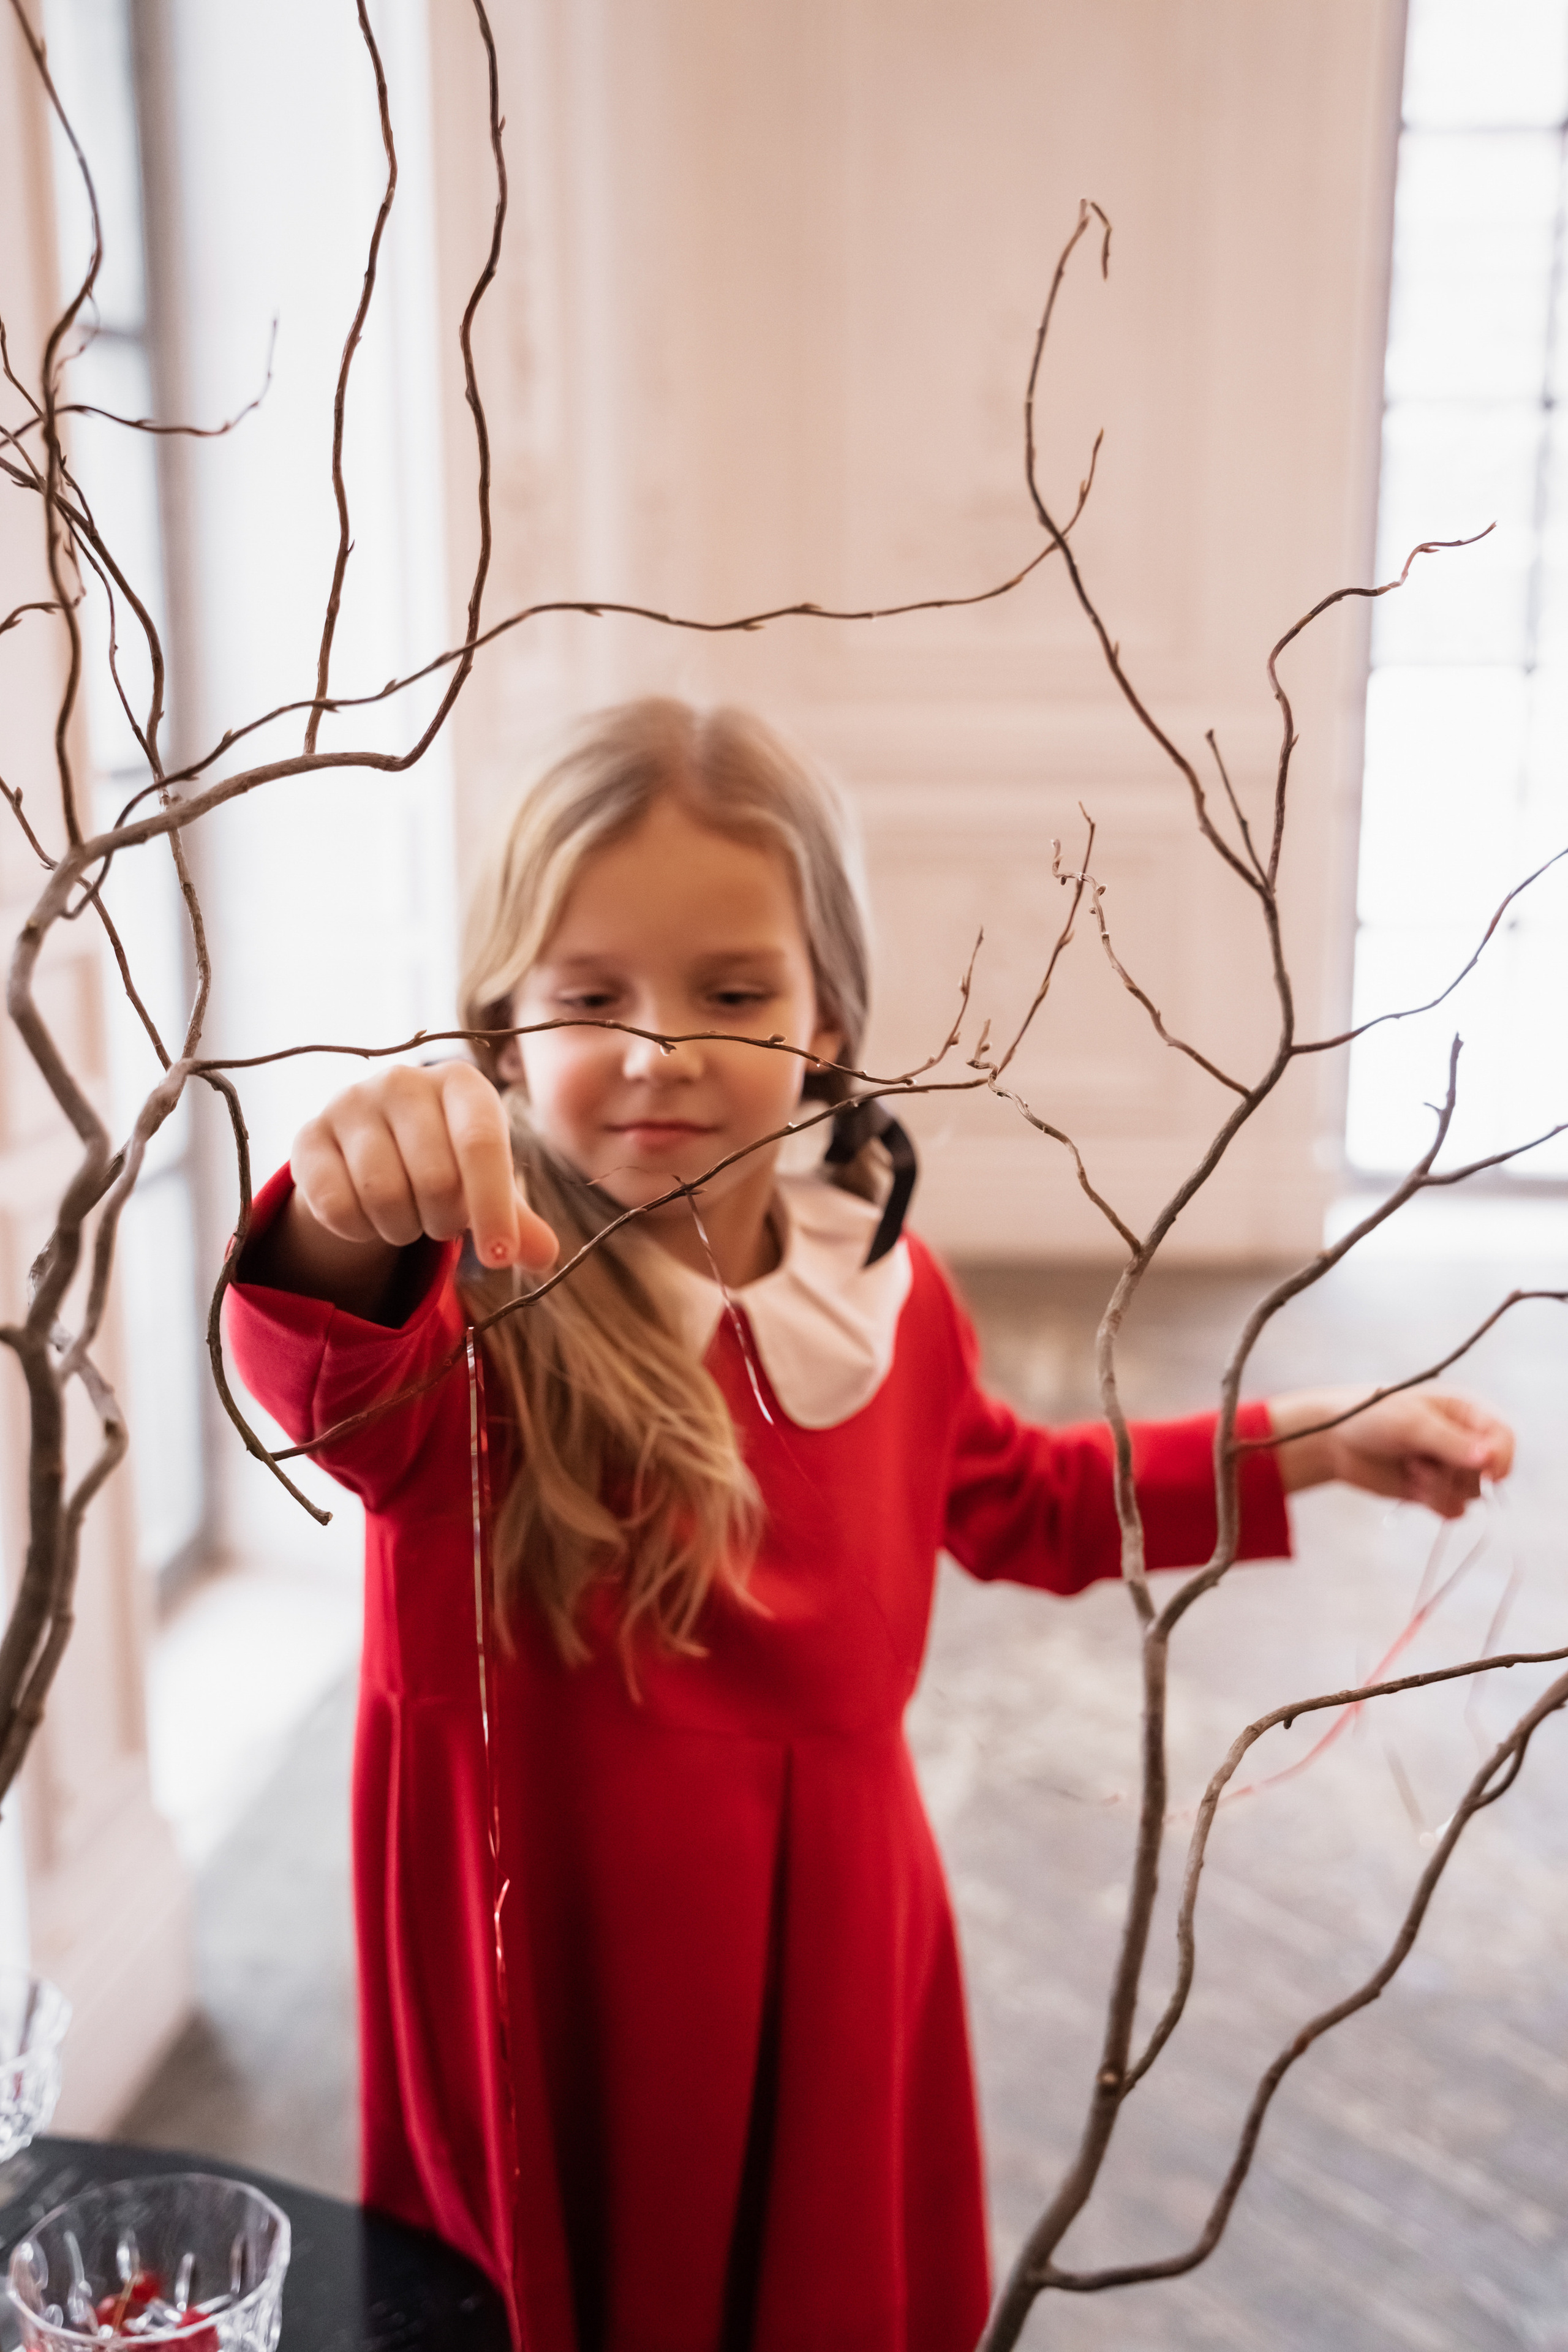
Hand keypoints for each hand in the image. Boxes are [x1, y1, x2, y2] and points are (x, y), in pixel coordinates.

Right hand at [248, 1064, 557, 1315]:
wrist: (373, 1146)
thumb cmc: (446, 1162)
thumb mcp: (485, 1184)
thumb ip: (517, 1221)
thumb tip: (545, 1257)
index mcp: (460, 1082)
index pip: (481, 1144)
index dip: (493, 1208)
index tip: (499, 1257)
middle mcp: (402, 1080)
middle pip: (435, 1179)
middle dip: (444, 1221)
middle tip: (441, 1222)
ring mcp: (349, 1103)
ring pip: (384, 1197)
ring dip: (402, 1229)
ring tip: (408, 1217)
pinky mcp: (309, 1137)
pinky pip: (337, 1207)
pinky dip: (359, 1231)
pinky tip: (367, 1217)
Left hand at [1268, 1386, 1513, 1519]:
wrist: (1334, 1441)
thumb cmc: (1372, 1416)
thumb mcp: (1411, 1423)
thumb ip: (1450, 1442)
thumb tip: (1489, 1460)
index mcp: (1466, 1412)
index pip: (1503, 1437)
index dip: (1501, 1457)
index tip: (1490, 1475)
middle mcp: (1464, 1440)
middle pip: (1487, 1472)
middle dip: (1454, 1472)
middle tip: (1419, 1459)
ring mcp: (1450, 1468)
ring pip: (1471, 1495)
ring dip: (1439, 1487)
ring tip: (1410, 1467)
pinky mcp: (1435, 1491)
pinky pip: (1454, 1510)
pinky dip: (1434, 1503)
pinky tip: (1410, 1485)